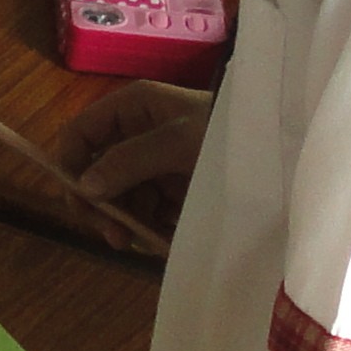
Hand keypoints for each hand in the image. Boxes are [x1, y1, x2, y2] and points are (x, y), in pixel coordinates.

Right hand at [57, 82, 210, 254]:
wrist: (280, 154)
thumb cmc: (227, 134)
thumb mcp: (178, 142)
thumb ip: (129, 161)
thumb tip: (83, 187)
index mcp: (132, 109)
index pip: (81, 132)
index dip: (69, 162)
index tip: (76, 201)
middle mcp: (137, 135)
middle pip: (94, 170)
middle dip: (98, 202)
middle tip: (112, 234)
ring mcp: (153, 165)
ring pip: (117, 196)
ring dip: (122, 221)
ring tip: (136, 241)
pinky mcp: (171, 192)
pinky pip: (144, 213)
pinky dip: (146, 228)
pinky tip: (157, 241)